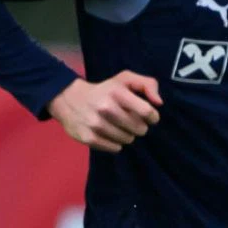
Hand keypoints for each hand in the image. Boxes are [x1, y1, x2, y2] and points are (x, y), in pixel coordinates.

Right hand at [48, 71, 162, 152]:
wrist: (68, 98)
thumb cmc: (104, 90)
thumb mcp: (125, 79)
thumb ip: (148, 84)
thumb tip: (158, 103)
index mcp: (117, 92)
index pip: (147, 112)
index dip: (153, 117)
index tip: (149, 117)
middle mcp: (105, 108)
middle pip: (139, 129)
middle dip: (140, 126)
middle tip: (131, 121)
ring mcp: (95, 124)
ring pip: (128, 140)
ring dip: (127, 135)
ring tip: (119, 127)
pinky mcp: (87, 138)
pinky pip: (115, 148)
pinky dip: (116, 144)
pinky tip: (110, 134)